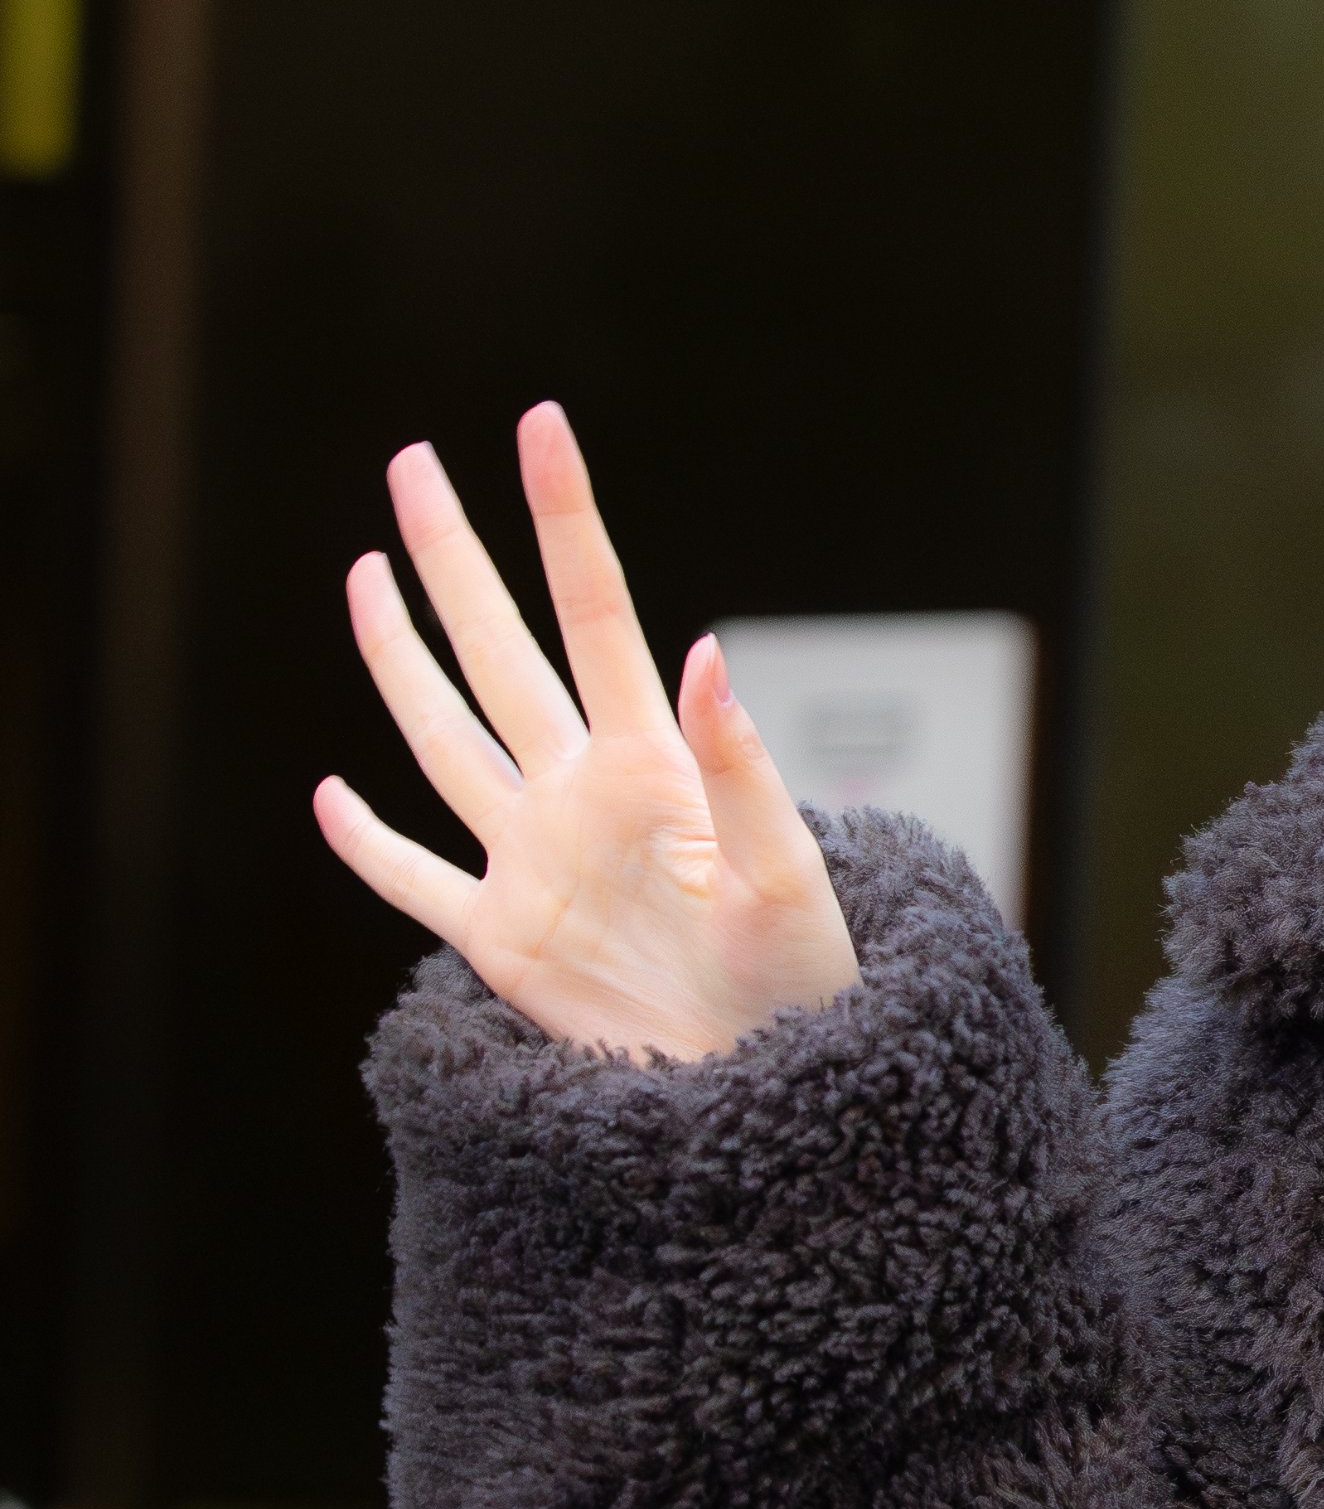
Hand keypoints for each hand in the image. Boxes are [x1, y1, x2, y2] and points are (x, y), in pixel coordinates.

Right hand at [313, 404, 856, 1062]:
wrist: (774, 1081)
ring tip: (366, 573)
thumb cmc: (805, 980)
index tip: (541, 427)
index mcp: (652, 765)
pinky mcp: (504, 942)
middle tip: (414, 464)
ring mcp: (533, 861)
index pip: (595, 612)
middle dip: (455, 557)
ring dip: (401, 659)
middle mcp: (581, 794)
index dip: (565, 519)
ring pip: (444, 738)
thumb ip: (743, 770)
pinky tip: (333, 797)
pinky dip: (370, 844)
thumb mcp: (789, 876)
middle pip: (499, 650)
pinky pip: (416, 881)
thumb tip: (707, 650)